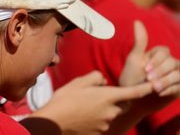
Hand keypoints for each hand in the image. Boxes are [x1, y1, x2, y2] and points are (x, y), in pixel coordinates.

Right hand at [31, 71, 151, 134]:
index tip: (152, 85)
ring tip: (83, 107)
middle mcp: (111, 111)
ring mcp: (106, 124)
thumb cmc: (65, 100)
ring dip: (103, 110)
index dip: (145, 88)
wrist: (54, 122)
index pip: (133, 92)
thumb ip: (95, 77)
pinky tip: (82, 116)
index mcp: (107, 96)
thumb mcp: (78, 82)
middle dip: (114, 100)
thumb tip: (103, 81)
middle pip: (121, 104)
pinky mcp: (100, 133)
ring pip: (110, 114)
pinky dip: (96, 119)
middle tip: (96, 96)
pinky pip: (102, 124)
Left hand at [119, 20, 179, 116]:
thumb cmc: (130, 78)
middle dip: (161, 72)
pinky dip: (170, 89)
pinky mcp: (177, 88)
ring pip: (178, 75)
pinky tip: (159, 93)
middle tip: (149, 80)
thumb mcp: (134, 59)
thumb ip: (140, 41)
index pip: (164, 52)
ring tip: (154, 88)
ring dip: (166, 81)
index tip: (145, 69)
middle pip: (173, 63)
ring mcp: (174, 76)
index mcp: (157, 54)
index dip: (156, 60)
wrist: (131, 99)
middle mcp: (168, 64)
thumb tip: (137, 20)